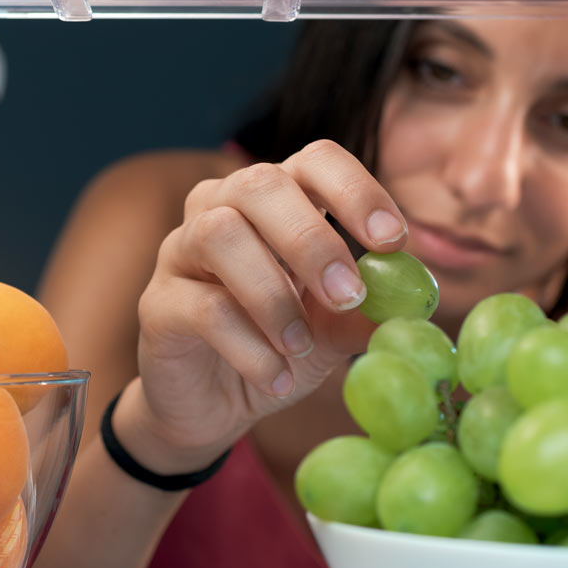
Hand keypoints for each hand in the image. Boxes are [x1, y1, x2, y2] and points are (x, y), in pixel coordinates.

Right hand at [122, 140, 407, 470]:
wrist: (215, 406)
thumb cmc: (279, 348)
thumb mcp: (333, 332)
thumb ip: (365, 313)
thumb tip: (411, 302)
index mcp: (277, 200)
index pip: (314, 160)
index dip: (356, 190)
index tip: (393, 240)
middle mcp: (222, 208)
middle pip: (260, 184)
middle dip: (312, 240)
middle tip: (348, 295)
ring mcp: (180, 251)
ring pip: (219, 235)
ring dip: (272, 294)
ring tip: (301, 346)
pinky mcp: (156, 304)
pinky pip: (201, 308)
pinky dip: (248, 347)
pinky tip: (278, 379)